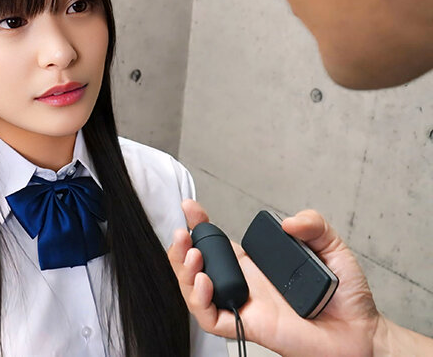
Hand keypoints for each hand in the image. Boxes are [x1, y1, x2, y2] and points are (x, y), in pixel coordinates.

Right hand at [167, 200, 379, 355]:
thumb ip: (314, 225)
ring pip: (194, 291)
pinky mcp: (246, 326)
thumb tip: (289, 222)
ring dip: (185, 271)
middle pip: (197, 265)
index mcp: (255, 264)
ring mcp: (242, 305)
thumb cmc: (346, 297)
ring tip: (193, 255)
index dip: (200, 225)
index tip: (190, 208)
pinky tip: (205, 282)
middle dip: (181, 248)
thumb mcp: (332, 248)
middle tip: (183, 235)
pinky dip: (199, 299)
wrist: (360, 332)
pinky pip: (210, 317)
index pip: (218, 243)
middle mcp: (244, 284)